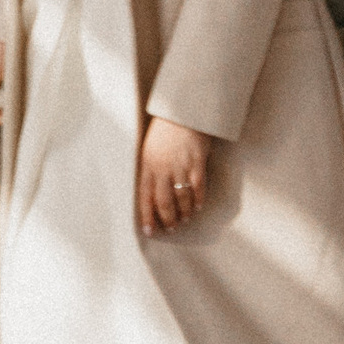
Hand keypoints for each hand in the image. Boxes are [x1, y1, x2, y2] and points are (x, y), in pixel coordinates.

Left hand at [137, 116, 209, 235]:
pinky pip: (197, 188)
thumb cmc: (164, 130)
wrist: (182, 111)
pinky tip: (198, 206)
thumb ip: (150, 169)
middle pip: (164, 202)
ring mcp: (180, 166)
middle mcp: (162, 169)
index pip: (145, 197)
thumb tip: (152, 191)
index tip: (149, 231)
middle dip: (168, 219)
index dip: (147, 216)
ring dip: (184, 212)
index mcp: (148, 166)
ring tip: (185, 219)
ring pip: (181, 199)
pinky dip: (198, 200)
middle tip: (172, 228)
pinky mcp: (196, 162)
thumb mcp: (149, 149)